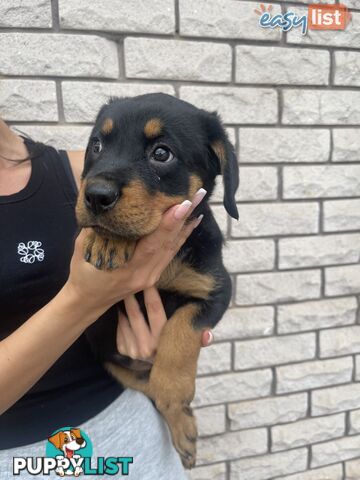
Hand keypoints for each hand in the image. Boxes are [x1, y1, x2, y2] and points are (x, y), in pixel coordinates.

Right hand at [64, 189, 206, 319]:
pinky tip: (190, 222)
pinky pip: (170, 253)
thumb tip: (110, 204)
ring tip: (199, 202)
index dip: (168, 224)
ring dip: (187, 224)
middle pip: (168, 243)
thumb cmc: (83, 273)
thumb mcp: (85, 248)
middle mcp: (144, 274)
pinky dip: (181, 236)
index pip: (152, 243)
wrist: (87, 301)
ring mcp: (151, 276)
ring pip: (173, 247)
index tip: (182, 205)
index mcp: (127, 268)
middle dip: (185, 217)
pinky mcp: (153, 275)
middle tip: (199, 194)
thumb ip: (99, 228)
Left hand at [117, 286, 213, 361]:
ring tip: (125, 293)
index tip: (148, 280)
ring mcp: (133, 351)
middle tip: (130, 282)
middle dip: (131, 296)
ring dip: (124, 306)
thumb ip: (200, 338)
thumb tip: (208, 335)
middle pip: (135, 314)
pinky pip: (120, 331)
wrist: (163, 377)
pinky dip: (121, 319)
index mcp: (163, 341)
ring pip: (125, 322)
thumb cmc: (177, 351)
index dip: (150, 292)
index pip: (154, 310)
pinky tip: (123, 311)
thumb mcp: (190, 346)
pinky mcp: (125, 352)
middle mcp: (147, 348)